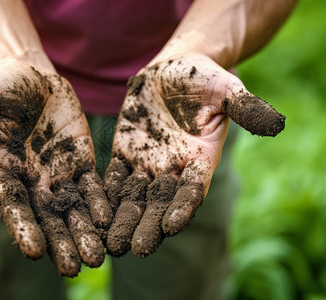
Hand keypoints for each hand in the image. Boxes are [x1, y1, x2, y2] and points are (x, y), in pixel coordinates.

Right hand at [0, 58, 111, 276]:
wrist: (33, 78)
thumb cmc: (3, 87)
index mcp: (5, 172)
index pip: (14, 206)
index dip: (24, 228)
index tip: (35, 252)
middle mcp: (33, 181)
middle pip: (47, 218)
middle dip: (61, 243)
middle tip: (74, 268)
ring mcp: (59, 174)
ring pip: (73, 210)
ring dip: (85, 233)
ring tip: (98, 257)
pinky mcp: (81, 163)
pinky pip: (92, 188)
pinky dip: (100, 205)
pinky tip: (110, 221)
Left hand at [105, 53, 284, 256]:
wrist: (172, 70)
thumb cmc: (204, 79)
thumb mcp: (226, 89)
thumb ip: (244, 107)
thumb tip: (273, 122)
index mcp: (200, 159)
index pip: (193, 189)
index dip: (183, 207)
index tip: (171, 227)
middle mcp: (173, 168)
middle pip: (160, 202)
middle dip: (147, 225)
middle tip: (134, 249)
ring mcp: (146, 162)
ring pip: (133, 196)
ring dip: (122, 218)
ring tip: (110, 242)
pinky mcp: (124, 152)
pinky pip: (114, 177)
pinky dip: (104, 194)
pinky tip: (93, 212)